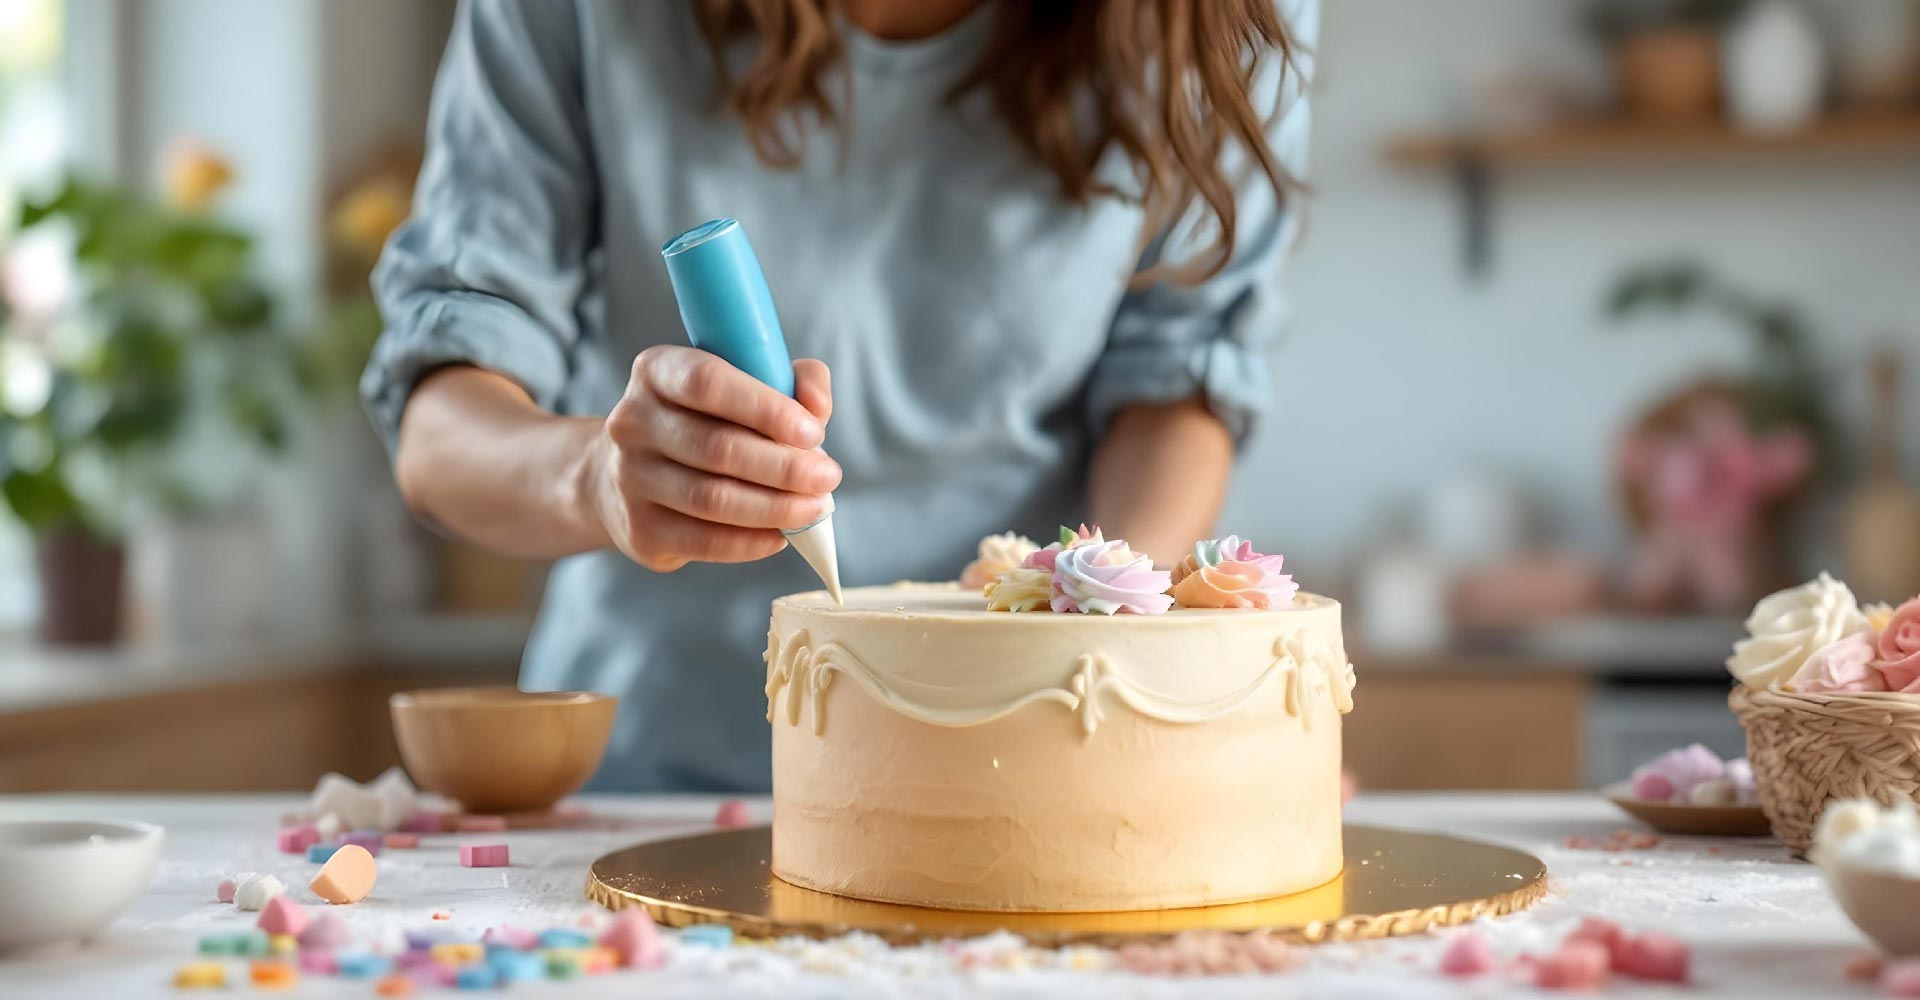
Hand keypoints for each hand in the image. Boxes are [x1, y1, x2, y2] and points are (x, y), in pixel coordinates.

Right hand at [584, 346, 838, 572]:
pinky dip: (752, 541)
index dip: (765, 408)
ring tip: (814, 506)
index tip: (812, 432)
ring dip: (776, 507)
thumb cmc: (703, 422)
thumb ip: (791, 380)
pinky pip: (705, 541)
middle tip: (827, 476)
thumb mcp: (742, 385)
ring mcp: (630, 479)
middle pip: (717, 447)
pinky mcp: (640, 530)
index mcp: (656, 372)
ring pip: (713, 499)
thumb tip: (816, 405)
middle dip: (784, 466)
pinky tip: (781, 535)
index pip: (708, 383)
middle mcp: (633, 422)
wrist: (626, 477)